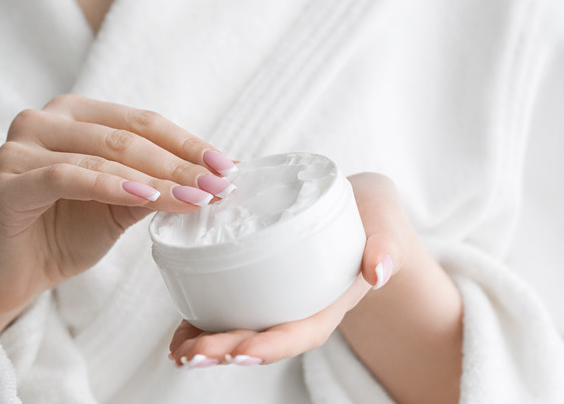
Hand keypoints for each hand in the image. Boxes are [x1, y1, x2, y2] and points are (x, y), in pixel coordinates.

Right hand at [0, 95, 237, 331]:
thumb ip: (158, 185)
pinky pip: (67, 176)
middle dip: (179, 164)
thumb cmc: (66, 231)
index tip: (228, 166)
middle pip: (126, 137)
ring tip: (194, 198)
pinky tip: (145, 198)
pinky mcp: (8, 181)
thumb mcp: (122, 205)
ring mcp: (21, 147)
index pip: (142, 122)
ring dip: (155, 179)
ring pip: (102, 155)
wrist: (16, 271)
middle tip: (218, 186)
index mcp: (76, 115)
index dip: (187, 143)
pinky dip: (110, 186)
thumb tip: (218, 177)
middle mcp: (45, 120)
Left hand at [168, 173, 413, 367]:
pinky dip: (201, 324)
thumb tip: (378, 271)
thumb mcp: (384, 224)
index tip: (240, 353)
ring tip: (178, 352)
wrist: (360, 208)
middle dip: (226, 350)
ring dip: (208, 344)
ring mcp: (277, 300)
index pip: (300, 332)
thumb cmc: (372, 216)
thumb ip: (385, 245)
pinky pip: (227, 309)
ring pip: (241, 330)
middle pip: (262, 338)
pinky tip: (178, 337)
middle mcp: (299, 308)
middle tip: (192, 354)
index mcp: (329, 301)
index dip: (270, 345)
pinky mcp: (258, 284)